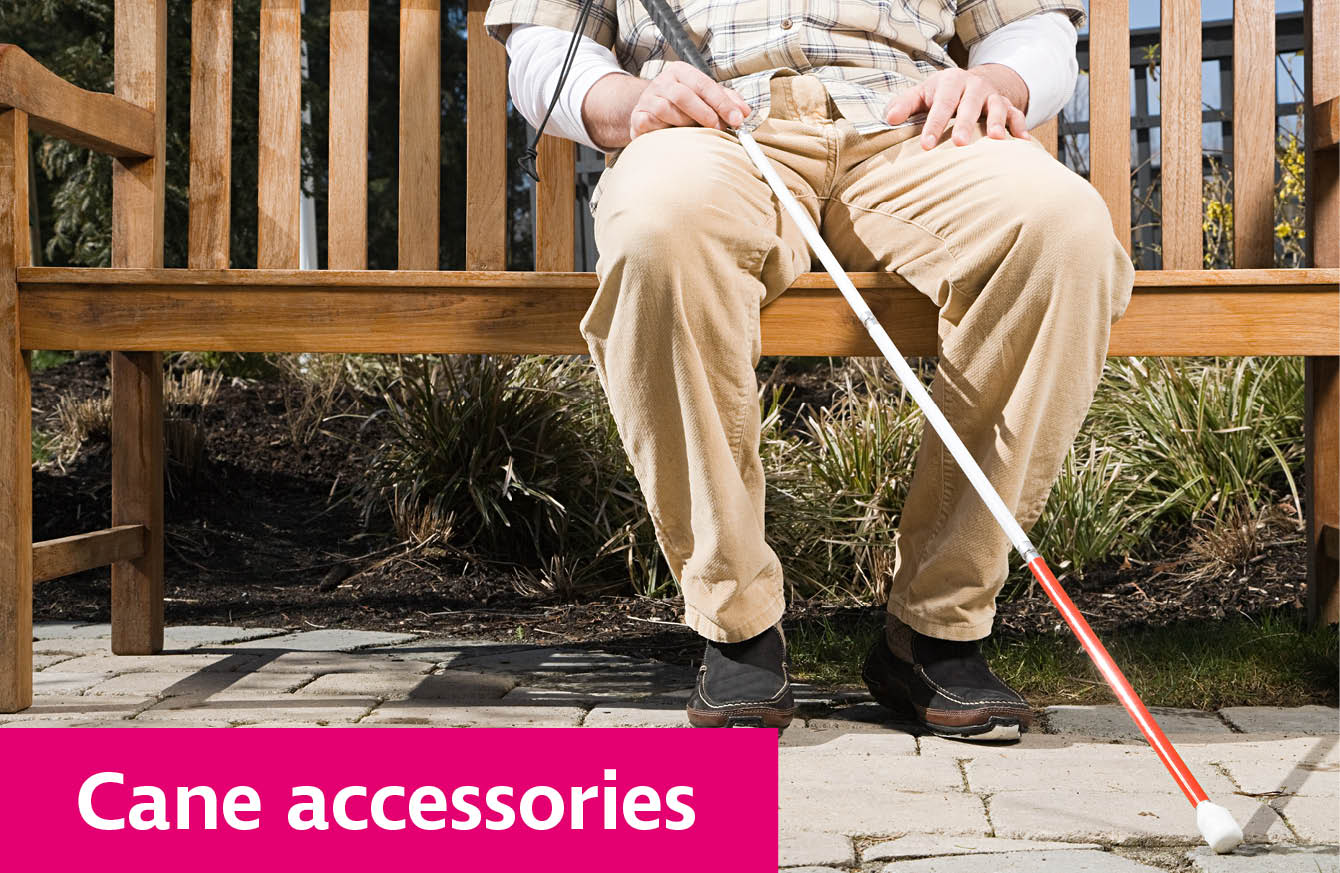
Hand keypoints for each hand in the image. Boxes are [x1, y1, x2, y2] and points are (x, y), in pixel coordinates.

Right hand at [627, 61, 750, 139]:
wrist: (650, 113)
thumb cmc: (683, 107)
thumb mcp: (706, 98)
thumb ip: (727, 102)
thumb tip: (746, 112)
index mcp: (681, 72)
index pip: (704, 84)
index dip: (722, 103)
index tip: (738, 119)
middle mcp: (662, 81)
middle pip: (683, 95)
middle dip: (705, 114)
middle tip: (718, 128)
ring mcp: (647, 99)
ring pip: (667, 110)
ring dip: (685, 124)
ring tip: (694, 132)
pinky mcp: (637, 117)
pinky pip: (651, 124)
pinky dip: (665, 131)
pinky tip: (672, 134)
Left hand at [885, 65, 1028, 149]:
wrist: (970, 83)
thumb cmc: (939, 95)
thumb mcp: (921, 95)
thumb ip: (904, 105)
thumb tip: (890, 119)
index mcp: (951, 82)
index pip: (942, 103)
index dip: (934, 123)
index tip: (925, 145)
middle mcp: (974, 86)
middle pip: (971, 104)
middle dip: (966, 123)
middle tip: (961, 144)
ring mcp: (993, 96)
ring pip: (998, 107)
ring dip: (998, 122)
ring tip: (996, 140)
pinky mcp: (1008, 105)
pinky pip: (1017, 114)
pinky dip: (1021, 127)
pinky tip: (1023, 142)